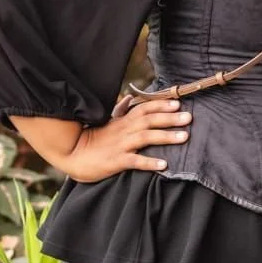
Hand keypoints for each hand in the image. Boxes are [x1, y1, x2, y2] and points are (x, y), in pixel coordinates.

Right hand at [64, 97, 192, 182]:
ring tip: (184, 137)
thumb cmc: (92, 139)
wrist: (72, 155)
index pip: (145, 108)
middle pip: (150, 120)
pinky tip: (164, 165)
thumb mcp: (106, 122)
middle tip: (189, 117)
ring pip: (145, 138)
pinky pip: (135, 161)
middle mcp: (124, 130)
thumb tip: (129, 98)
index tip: (178, 102)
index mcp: (123, 121)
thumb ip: (120, 110)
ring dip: (166, 136)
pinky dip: (149, 162)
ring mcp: (120, 145)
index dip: (161, 104)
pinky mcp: (116, 161)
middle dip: (170, 118)